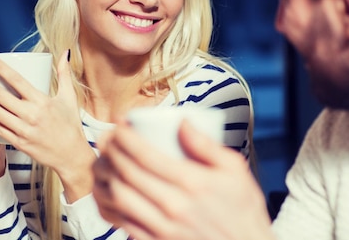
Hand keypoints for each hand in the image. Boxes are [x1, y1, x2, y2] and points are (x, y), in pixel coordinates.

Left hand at [0, 50, 95, 201]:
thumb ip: (65, 74)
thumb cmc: (70, 125)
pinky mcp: (18, 143)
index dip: (0, 68)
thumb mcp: (69, 97)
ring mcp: (23, 130)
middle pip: (0, 96)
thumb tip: (65, 53)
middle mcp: (31, 115)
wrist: (71, 155)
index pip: (16, 80)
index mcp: (42, 102)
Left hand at [92, 120, 273, 239]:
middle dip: (111, 150)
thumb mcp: (235, 170)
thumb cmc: (242, 209)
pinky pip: (125, 220)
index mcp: (193, 183)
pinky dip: (113, 202)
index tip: (118, 124)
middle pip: (128, 172)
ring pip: (121, 196)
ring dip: (108, 174)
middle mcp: (175, 206)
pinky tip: (112, 188)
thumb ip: (207, 145)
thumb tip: (182, 122)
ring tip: (106, 159)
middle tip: (107, 137)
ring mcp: (164, 228)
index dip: (125, 136)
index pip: (146, 155)